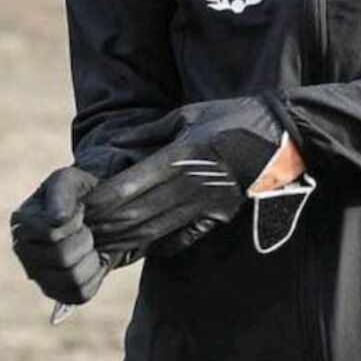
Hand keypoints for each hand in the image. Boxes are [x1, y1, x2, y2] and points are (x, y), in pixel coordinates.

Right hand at [10, 166, 111, 304]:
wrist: (97, 208)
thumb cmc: (79, 192)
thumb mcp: (70, 180)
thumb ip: (62, 194)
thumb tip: (57, 220)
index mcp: (21, 224)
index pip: (52, 233)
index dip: (75, 220)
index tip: (79, 209)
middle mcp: (22, 252)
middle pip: (63, 258)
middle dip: (85, 239)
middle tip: (85, 227)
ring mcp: (37, 275)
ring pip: (72, 278)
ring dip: (90, 257)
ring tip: (87, 243)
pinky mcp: (56, 292)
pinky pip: (81, 293)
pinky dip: (94, 274)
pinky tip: (91, 259)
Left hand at [83, 95, 299, 259]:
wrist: (280, 138)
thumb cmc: (234, 117)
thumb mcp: (191, 113)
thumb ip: (152, 131)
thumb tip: (118, 141)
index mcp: (181, 156)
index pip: (130, 186)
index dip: (102, 199)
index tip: (82, 203)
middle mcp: (189, 186)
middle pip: (136, 215)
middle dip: (104, 224)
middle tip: (81, 228)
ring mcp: (204, 206)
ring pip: (153, 232)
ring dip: (122, 240)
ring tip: (99, 242)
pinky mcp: (217, 216)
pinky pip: (179, 238)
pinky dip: (153, 245)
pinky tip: (136, 246)